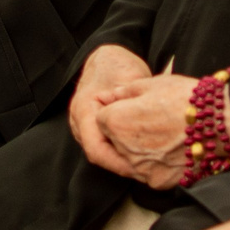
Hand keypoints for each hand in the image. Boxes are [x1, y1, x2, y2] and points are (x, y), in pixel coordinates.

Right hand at [69, 44, 155, 173]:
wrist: (107, 57)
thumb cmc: (118, 64)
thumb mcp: (130, 79)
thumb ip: (135, 102)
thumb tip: (151, 126)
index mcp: (83, 110)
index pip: (96, 150)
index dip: (118, 163)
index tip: (140, 169)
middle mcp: (78, 122)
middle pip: (99, 154)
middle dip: (123, 165)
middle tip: (149, 171)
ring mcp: (83, 126)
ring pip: (101, 152)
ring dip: (122, 160)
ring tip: (147, 165)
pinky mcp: (92, 128)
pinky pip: (104, 146)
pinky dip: (121, 151)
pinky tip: (140, 153)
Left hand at [97, 75, 205, 189]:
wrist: (220, 122)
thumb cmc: (186, 98)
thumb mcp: (152, 84)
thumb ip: (125, 91)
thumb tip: (109, 96)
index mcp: (117, 122)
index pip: (102, 119)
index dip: (116, 110)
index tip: (134, 106)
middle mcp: (124, 150)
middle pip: (115, 140)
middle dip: (126, 130)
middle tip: (152, 119)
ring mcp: (141, 169)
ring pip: (131, 158)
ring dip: (140, 148)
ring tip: (164, 134)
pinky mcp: (159, 182)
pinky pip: (149, 172)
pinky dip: (156, 163)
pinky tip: (172, 149)